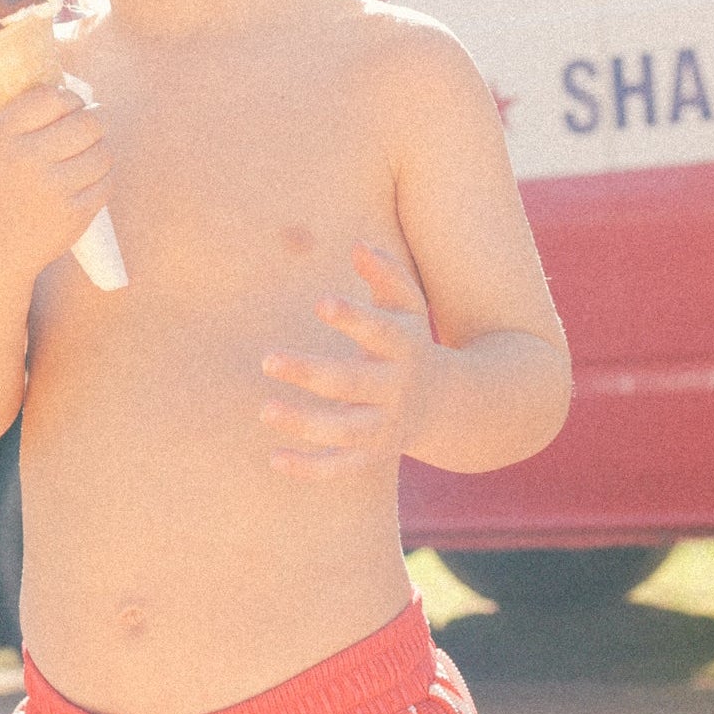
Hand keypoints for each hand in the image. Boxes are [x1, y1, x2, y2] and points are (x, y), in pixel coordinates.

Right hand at [0, 82, 112, 278]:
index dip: (68, 98)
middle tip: (93, 121)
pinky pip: (106, 182)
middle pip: (88, 122)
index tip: (69, 104)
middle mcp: (29, 158)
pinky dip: (103, 177)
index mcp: (4, 136)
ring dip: (102, 148)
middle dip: (96, 118)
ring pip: (103, 152)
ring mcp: (55, 188)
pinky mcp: (75, 214)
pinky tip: (90, 177)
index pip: (53, 97)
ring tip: (91, 150)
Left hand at [259, 241, 438, 478]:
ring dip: (305, 423)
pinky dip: (310, 468)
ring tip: (264, 409)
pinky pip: (340, 467)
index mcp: (404, 347)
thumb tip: (358, 245)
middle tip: (266, 358)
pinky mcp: (371, 455)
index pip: (379, 332)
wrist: (449, 405)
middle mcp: (394, 389)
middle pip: (351, 382)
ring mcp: (383, 426)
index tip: (320, 302)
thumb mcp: (408, 306)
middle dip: (310, 372)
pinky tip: (275, 458)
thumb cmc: (410, 342)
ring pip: (344, 430)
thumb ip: (386, 275)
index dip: (353, 318)